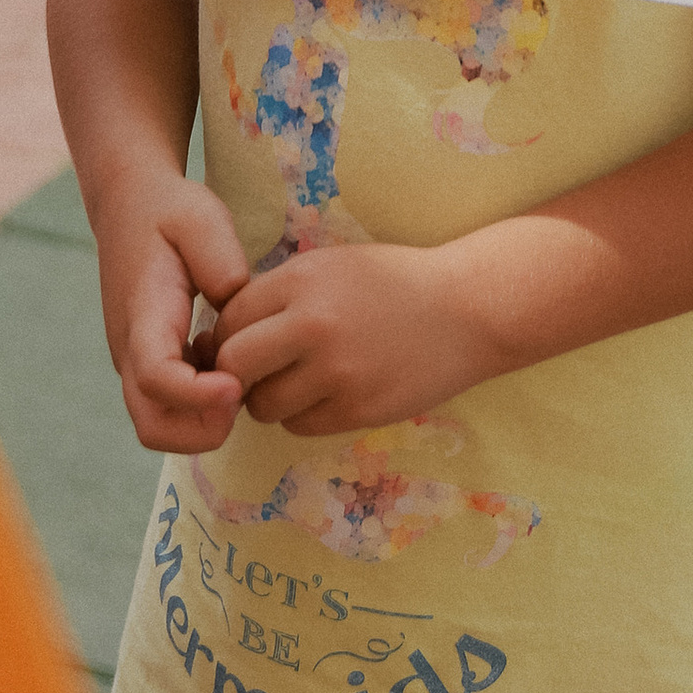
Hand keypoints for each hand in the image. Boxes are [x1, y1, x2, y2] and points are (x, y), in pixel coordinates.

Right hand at [96, 164, 253, 453]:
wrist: (130, 207)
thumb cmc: (170, 211)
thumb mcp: (200, 216)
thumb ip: (220, 258)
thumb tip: (233, 302)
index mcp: (144, 312)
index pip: (156, 377)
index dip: (196, 395)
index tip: (236, 385)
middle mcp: (131, 350)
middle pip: (153, 426)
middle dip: (202, 430)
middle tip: (245, 392)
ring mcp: (136, 363)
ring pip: (160, 426)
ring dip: (204, 421)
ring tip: (240, 375)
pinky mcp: (148, 367)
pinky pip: (170, 410)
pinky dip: (201, 408)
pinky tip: (229, 366)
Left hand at [210, 239, 498, 435]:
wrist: (467, 309)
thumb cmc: (395, 283)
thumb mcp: (332, 266)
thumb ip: (280, 294)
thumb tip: (225, 332)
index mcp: (302, 280)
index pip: (229, 318)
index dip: (226, 335)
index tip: (239, 342)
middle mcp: (313, 325)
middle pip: (234, 365)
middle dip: (236, 373)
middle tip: (253, 373)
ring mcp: (337, 372)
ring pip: (263, 404)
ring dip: (269, 399)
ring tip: (295, 384)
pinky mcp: (358, 409)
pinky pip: (299, 426)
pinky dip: (303, 416)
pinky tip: (327, 395)